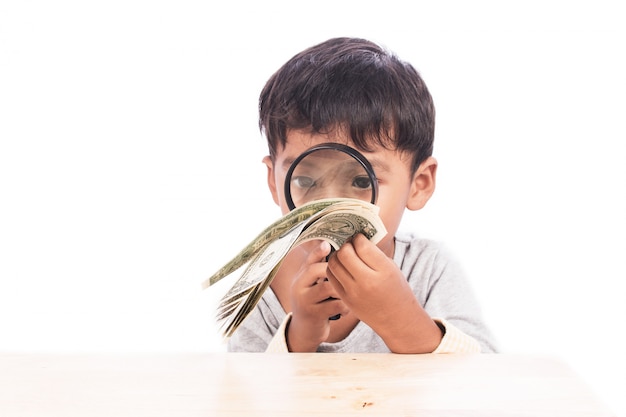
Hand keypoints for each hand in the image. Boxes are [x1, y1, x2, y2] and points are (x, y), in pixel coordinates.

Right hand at [287, 241, 348, 351]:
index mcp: (300, 277)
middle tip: (349, 273)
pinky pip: (335, 305)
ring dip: (342, 289)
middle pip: (316, 270)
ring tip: (350, 293)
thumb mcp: (311, 286)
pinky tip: (347, 308)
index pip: (309, 259)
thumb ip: (319, 270)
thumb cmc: (314, 303)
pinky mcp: (314, 314)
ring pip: (327, 287)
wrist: (304, 331)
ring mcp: (305, 301)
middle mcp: (299, 286)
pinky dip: (345, 306)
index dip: (318, 251)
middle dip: (335, 270)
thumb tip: (333, 249)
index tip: (328, 245)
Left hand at [326, 234, 441, 352]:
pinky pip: (331, 276)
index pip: (362, 246)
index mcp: (383, 271)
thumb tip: (355, 239)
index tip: (359, 238)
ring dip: (337, 255)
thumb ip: (374, 254)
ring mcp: (353, 292)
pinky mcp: (345, 299)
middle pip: (345, 253)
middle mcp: (367, 282)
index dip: (358, 238)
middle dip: (346, 244)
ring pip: (334, 264)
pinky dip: (333, 267)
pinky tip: (341, 266)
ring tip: (344, 254)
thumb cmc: (396, 289)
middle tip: (350, 244)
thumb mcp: (391, 268)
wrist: (397, 320)